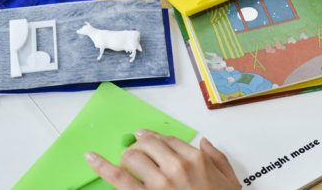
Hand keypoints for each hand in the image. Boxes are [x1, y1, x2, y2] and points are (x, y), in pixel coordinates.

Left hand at [86, 130, 240, 189]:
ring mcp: (158, 183)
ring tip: (126, 161)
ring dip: (127, 157)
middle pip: (148, 145)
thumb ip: (218, 158)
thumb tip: (205, 144)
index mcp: (195, 160)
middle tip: (136, 150)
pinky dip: (102, 166)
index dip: (155, 138)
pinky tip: (91, 158)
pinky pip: (118, 178)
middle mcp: (175, 167)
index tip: (147, 137)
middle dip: (140, 146)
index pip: (169, 140)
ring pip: (132, 157)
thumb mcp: (229, 180)